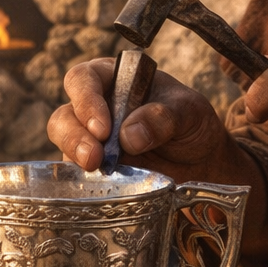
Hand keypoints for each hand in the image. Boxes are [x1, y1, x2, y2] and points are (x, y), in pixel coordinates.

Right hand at [47, 58, 236, 178]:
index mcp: (114, 79)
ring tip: (96, 168)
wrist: (202, 163)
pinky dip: (86, 181)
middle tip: (95, 156)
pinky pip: (78, 175)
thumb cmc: (192, 125)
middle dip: (74, 135)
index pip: (84, 79)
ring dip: (76, 156)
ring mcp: (91, 141)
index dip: (86, 101)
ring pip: (65, 145)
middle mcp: (96, 108)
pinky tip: (103, 186)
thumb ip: (163, 116)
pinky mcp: (94, 170)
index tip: (103, 128)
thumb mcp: (189, 112)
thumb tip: (129, 134)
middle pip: (65, 115)